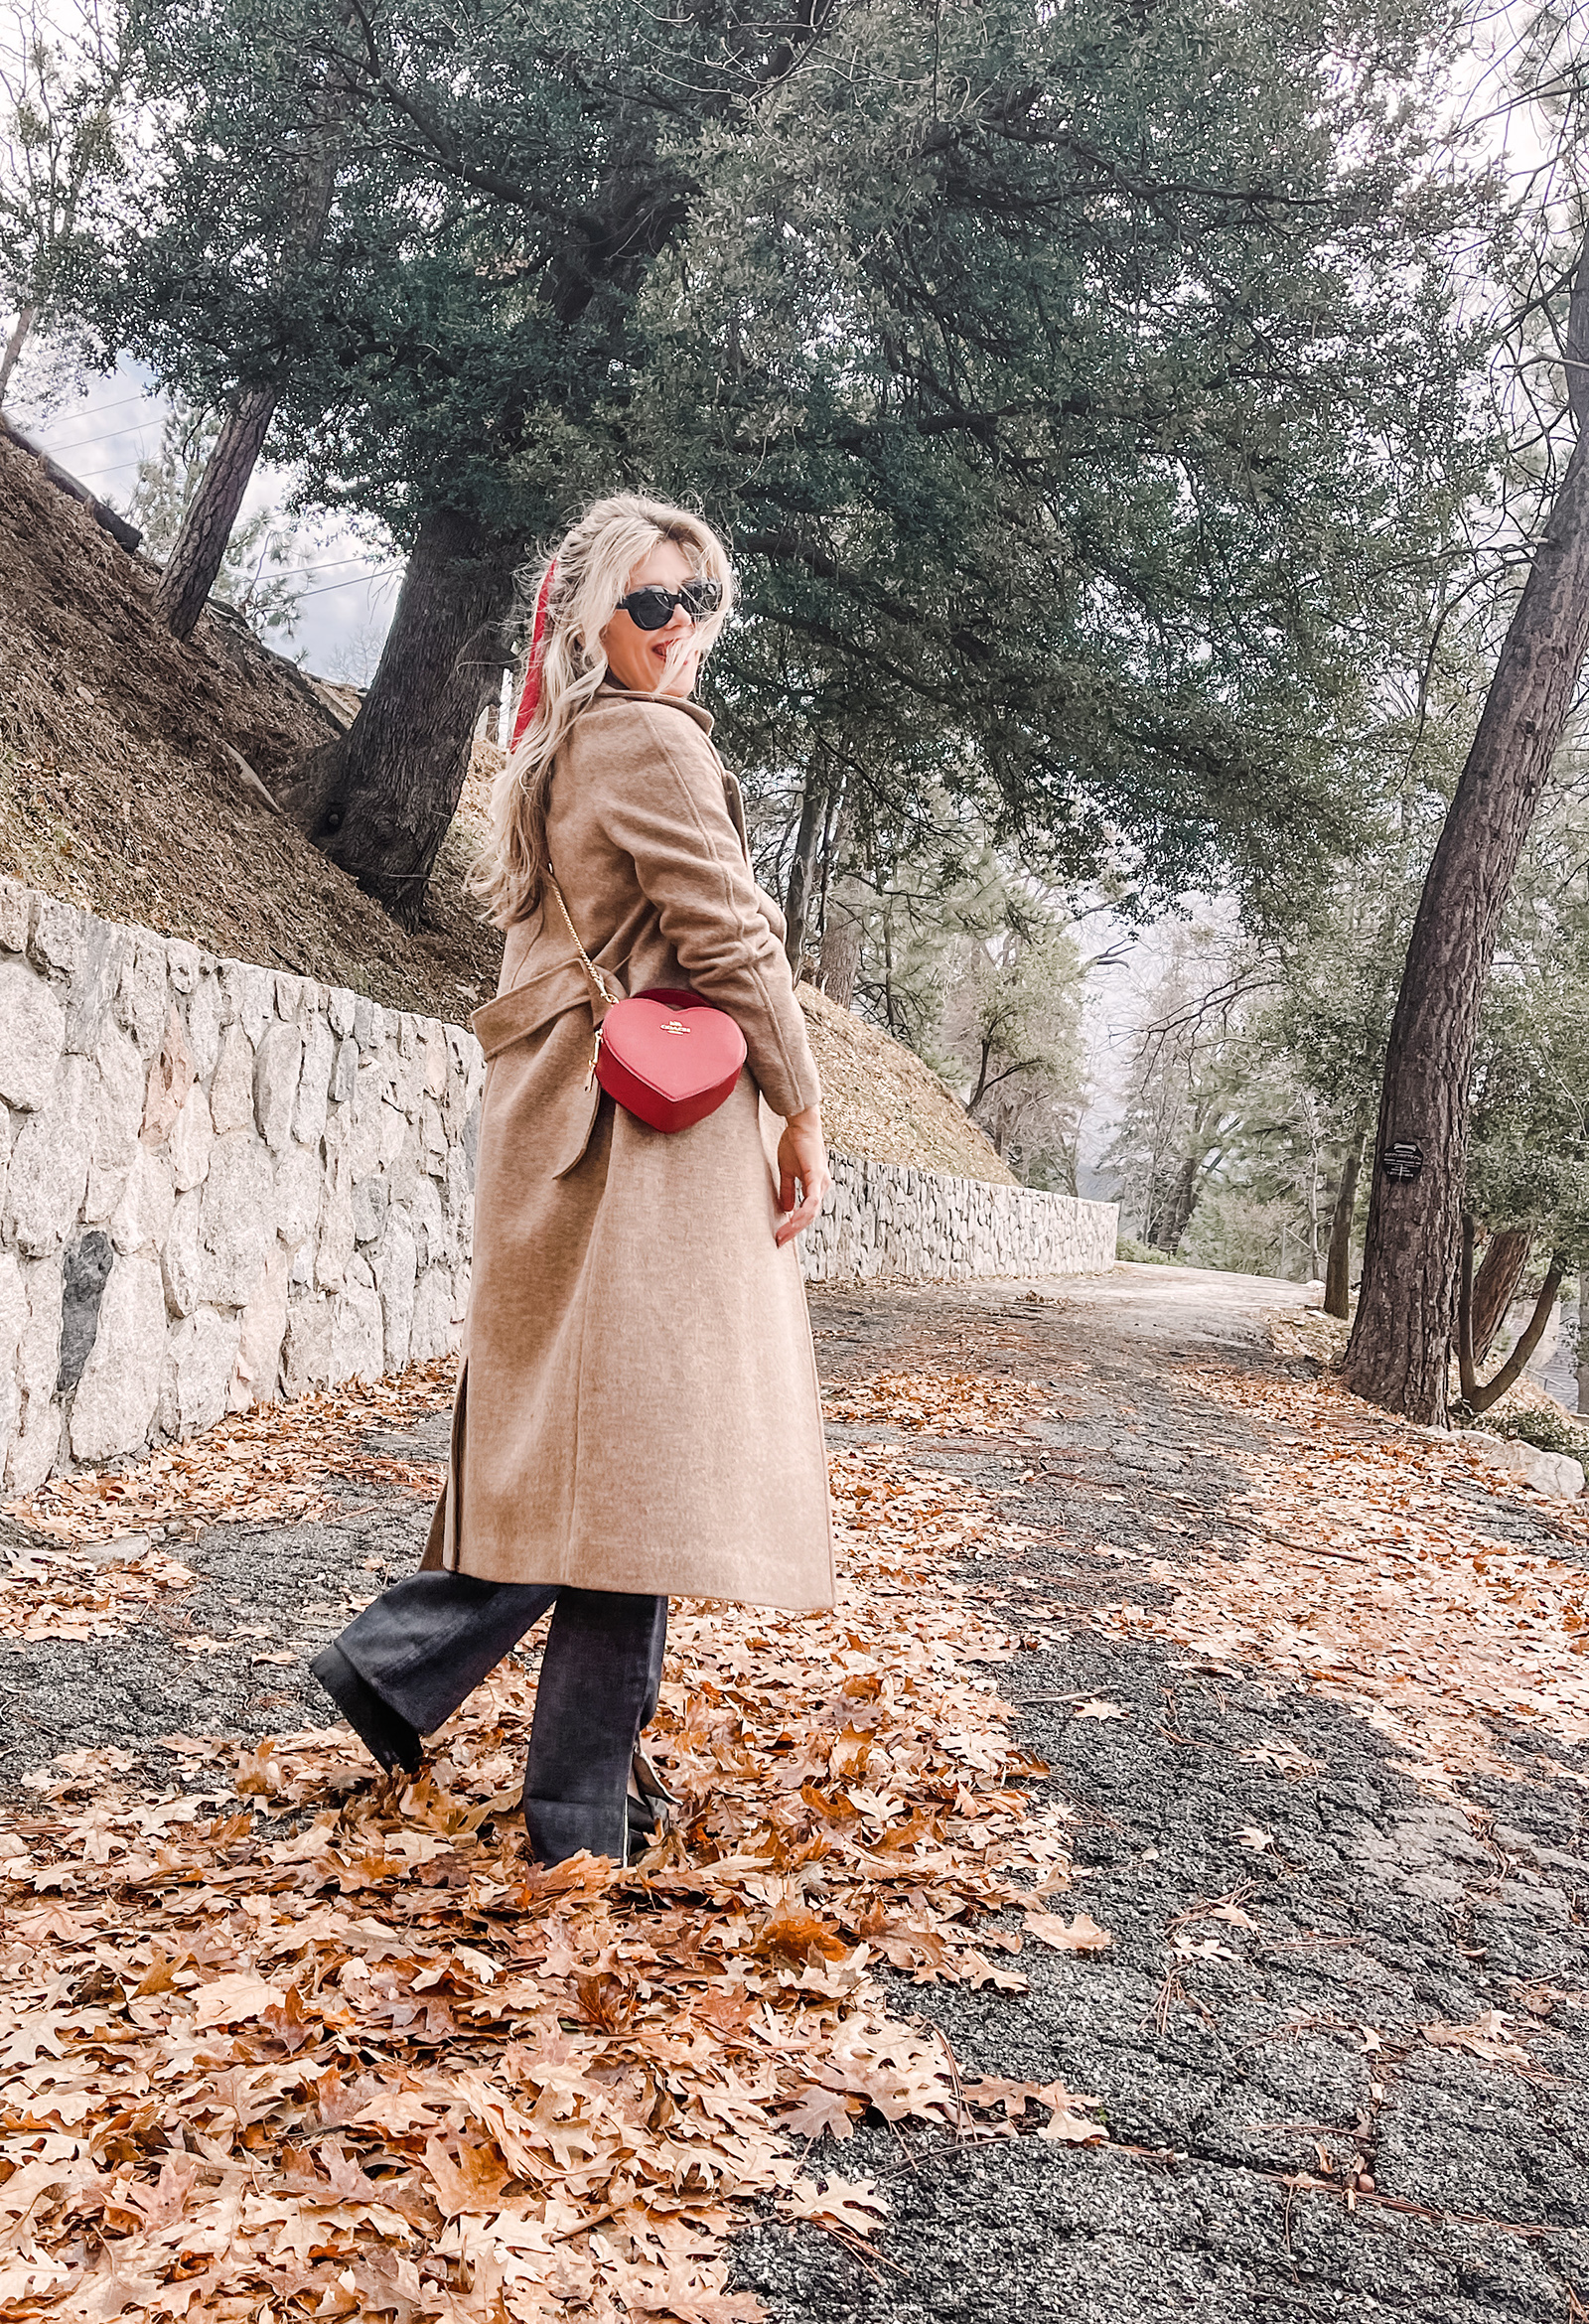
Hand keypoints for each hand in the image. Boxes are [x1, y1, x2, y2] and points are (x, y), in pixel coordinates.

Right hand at [775, 1106, 830, 1245]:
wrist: (801, 1125)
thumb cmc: (795, 1144)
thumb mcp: (788, 1172)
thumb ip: (788, 1190)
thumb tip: (786, 1209)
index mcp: (816, 1187)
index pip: (806, 1212)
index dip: (794, 1226)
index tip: (780, 1236)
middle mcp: (822, 1187)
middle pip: (810, 1217)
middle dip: (793, 1231)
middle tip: (778, 1242)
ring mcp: (821, 1183)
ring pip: (811, 1213)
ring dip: (796, 1226)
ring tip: (781, 1236)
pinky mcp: (817, 1177)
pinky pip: (811, 1201)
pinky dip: (802, 1213)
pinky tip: (791, 1221)